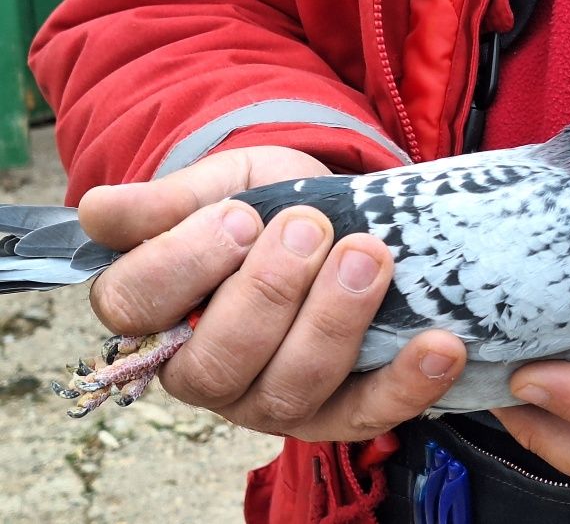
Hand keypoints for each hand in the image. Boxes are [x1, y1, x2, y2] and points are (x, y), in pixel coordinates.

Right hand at [83, 146, 465, 440]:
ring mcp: (272, 401)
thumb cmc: (262, 202)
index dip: (185, 265)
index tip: (239, 216)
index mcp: (156, 314)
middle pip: (218, 363)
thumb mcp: (219, 183)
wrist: (328, 214)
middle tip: (311, 228)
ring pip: (291, 392)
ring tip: (369, 258)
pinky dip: (407, 384)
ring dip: (334, 325)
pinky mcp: (338, 413)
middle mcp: (206, 372)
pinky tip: (440, 344)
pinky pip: (368, 414)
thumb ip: (167, 201)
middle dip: (269, 293)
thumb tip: (99, 213)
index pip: (137, 308)